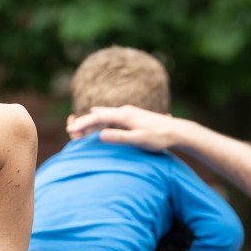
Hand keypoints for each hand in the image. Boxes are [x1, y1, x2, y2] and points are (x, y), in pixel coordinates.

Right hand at [66, 105, 182, 150]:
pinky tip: (105, 119)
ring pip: (107, 113)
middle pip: (99, 114)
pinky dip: (103, 117)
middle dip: (84, 121)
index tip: (70, 131)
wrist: (180, 131)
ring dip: (93, 118)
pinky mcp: (135, 115)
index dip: (82, 124)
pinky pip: (113, 115)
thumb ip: (120, 137)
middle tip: (70, 128)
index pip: (97, 119)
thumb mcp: (139, 140)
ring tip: (82, 120)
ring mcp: (131, 112)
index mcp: (124, 116)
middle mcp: (125, 111)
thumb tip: (100, 134)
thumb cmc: (160, 138)